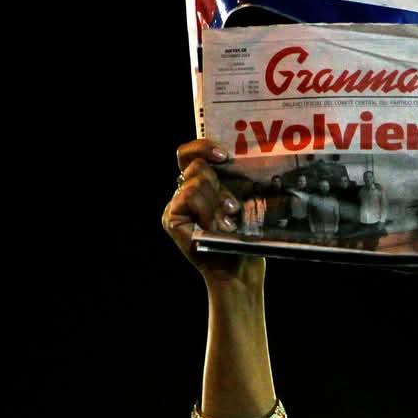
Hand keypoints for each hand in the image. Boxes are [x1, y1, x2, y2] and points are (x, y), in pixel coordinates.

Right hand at [162, 139, 263, 285]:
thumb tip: (240, 156)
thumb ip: (235, 181)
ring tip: (228, 221)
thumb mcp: (244, 202)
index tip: (226, 154)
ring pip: (195, 181)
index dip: (204, 146)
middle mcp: (183, 192)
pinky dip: (207, 209)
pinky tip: (218, 226)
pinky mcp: (171, 219)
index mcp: (200, 185)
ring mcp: (175, 205)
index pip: (190, 153)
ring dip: (217, 199)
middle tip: (233, 207)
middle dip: (219, 183)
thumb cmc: (246, 238)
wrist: (238, 271)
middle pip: (196, 165)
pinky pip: (189, 196)